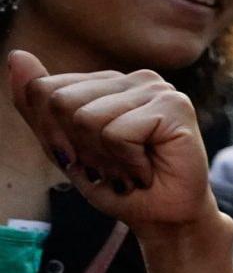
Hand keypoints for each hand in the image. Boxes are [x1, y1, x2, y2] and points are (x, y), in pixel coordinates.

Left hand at [9, 51, 217, 238]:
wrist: (162, 217)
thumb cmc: (117, 183)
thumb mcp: (63, 148)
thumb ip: (36, 106)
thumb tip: (17, 55)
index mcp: (106, 82)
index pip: (44, 90)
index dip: (52, 135)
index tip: (82, 158)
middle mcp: (133, 78)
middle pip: (61, 102)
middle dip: (77, 147)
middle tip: (110, 166)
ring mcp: (156, 88)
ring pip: (87, 118)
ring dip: (104, 159)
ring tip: (130, 169)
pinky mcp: (174, 106)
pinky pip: (118, 134)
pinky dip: (126, 163)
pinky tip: (147, 169)